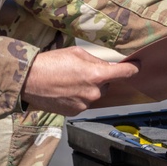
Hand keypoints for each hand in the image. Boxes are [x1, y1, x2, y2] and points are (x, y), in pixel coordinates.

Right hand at [21, 46, 138, 115]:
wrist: (29, 80)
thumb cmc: (51, 62)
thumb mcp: (76, 52)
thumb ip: (96, 60)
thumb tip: (107, 66)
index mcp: (97, 75)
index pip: (124, 73)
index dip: (132, 69)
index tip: (137, 67)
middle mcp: (94, 93)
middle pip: (106, 84)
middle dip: (99, 78)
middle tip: (81, 71)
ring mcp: (85, 105)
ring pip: (94, 95)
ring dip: (88, 88)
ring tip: (69, 80)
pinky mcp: (75, 112)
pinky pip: (83, 103)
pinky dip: (78, 97)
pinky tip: (65, 90)